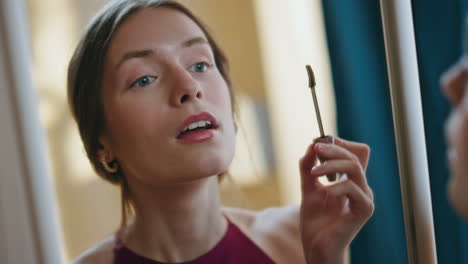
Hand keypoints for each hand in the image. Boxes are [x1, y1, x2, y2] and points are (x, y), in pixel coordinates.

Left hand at [299, 137, 373, 263]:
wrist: (316, 247)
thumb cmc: (315, 221)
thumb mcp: (308, 188)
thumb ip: (307, 168)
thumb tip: (311, 146)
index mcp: (351, 181)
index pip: (357, 153)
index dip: (343, 143)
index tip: (321, 143)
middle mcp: (361, 187)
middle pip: (356, 155)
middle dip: (334, 149)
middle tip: (316, 148)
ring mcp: (364, 198)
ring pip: (354, 167)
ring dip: (331, 165)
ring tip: (314, 173)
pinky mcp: (364, 210)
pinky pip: (353, 188)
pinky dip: (336, 186)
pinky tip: (325, 193)